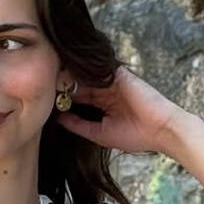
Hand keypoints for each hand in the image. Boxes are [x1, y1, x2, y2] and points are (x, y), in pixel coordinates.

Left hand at [53, 63, 187, 157]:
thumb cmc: (136, 135)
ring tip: (50, 75)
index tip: (44, 97)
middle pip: (79, 82)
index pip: (78, 96)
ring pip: (86, 74)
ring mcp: (112, 81)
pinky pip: (98, 68)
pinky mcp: (119, 74)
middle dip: (62, 84)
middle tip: (42, 83)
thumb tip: (59, 119)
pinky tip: (66, 71)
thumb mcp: (100, 133)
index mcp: (103, 103)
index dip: (62, 96)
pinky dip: (84, 69)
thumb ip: (79, 125)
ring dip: (70, 75)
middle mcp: (106, 89)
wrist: (161, 129)